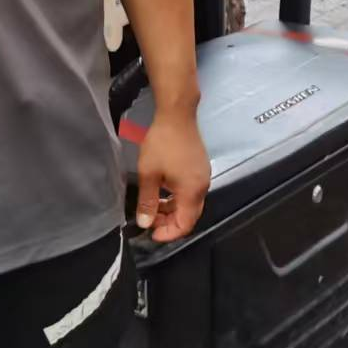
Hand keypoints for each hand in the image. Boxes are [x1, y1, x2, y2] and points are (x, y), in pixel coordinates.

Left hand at [134, 109, 208, 243]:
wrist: (177, 114)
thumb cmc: (162, 143)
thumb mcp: (149, 173)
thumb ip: (147, 201)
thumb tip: (144, 224)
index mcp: (192, 192)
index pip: (185, 225)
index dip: (168, 234)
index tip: (150, 234)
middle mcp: (202, 187)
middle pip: (189, 216)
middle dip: (169, 223)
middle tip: (149, 220)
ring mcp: (203, 176)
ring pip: (189, 203)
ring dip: (172, 209)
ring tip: (152, 206)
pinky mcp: (200, 167)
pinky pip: (190, 191)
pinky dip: (177, 197)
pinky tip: (162, 191)